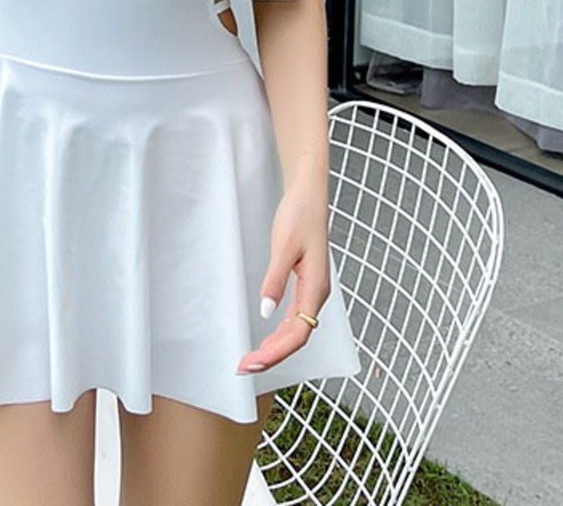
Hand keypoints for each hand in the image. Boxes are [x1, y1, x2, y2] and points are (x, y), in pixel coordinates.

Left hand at [236, 184, 330, 374]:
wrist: (309, 196)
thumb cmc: (299, 216)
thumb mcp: (283, 247)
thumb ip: (275, 280)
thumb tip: (266, 311)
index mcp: (316, 288)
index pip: (298, 334)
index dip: (276, 353)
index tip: (253, 362)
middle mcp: (317, 294)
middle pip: (297, 337)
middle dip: (272, 355)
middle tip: (244, 367)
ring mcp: (313, 290)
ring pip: (297, 330)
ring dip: (276, 347)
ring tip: (253, 358)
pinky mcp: (307, 283)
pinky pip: (296, 318)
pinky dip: (281, 332)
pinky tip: (268, 338)